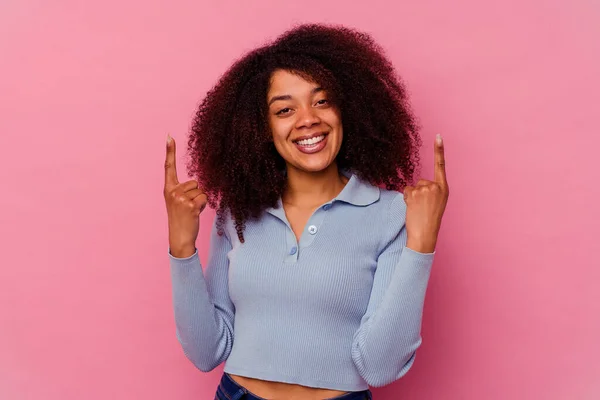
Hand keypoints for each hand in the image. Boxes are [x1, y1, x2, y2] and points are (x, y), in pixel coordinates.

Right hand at [164, 134, 207, 256]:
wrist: (179, 237)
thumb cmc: (181, 219)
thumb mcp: (177, 202)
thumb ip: (183, 191)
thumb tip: (196, 183)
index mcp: (168, 189)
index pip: (168, 167)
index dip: (169, 151)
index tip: (169, 136)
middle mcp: (172, 191)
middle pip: (194, 182)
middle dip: (196, 194)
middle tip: (188, 208)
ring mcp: (180, 198)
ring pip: (200, 190)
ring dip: (200, 201)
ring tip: (191, 211)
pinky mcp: (190, 205)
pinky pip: (204, 198)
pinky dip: (204, 206)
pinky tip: (195, 214)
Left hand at [403, 134, 448, 252]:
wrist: (425, 234)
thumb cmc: (430, 221)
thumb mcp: (437, 204)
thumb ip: (432, 192)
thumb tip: (418, 186)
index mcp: (444, 189)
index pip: (441, 166)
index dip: (439, 150)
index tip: (438, 136)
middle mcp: (436, 187)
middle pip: (421, 181)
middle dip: (419, 193)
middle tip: (423, 208)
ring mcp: (425, 189)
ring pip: (413, 187)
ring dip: (412, 197)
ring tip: (418, 209)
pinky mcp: (414, 193)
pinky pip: (406, 191)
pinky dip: (406, 199)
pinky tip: (412, 208)